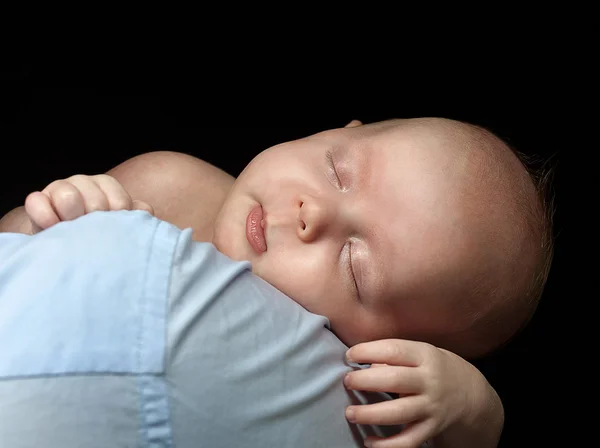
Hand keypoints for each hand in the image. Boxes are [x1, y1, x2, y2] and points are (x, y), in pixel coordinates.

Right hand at [24, 174, 153, 232]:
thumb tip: (145, 212)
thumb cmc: (98, 234)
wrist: (67, 245)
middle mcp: (84, 183)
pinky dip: (45, 216)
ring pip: (68, 196)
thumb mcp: (118, 226)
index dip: (119, 221)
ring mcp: (59, 189)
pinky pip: (37, 202)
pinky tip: (53, 228)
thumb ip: (135, 218)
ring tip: (76, 235)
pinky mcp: (38, 202)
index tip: (116, 234)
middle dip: (96, 224)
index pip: (120, 201)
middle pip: (96, 201)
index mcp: (107, 187)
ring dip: (73, 218)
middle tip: (95, 239)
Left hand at [344, 339, 500, 447]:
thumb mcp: (419, 353)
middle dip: (365, 381)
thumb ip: (394, 355)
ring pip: (399, 413)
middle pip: (394, 380)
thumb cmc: (432, 368)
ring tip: (350, 413)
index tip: (349, 356)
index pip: (393, 350)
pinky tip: (369, 442)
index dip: (367, 351)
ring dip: (370, 415)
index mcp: (425, 355)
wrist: (470, 393)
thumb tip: (365, 363)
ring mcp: (431, 406)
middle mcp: (429, 381)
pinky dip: (387, 445)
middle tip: (347, 382)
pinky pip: (408, 441)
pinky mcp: (430, 428)